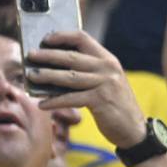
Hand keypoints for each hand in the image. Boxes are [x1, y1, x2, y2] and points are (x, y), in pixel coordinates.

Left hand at [26, 31, 146, 144]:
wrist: (135, 130)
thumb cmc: (115, 106)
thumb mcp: (106, 83)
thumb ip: (88, 72)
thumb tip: (53, 68)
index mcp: (108, 60)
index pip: (83, 38)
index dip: (62, 36)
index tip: (45, 39)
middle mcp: (107, 68)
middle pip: (72, 57)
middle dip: (48, 55)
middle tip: (30, 55)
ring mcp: (105, 84)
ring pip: (69, 77)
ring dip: (47, 76)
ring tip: (31, 76)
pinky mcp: (101, 100)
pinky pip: (71, 98)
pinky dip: (55, 101)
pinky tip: (42, 104)